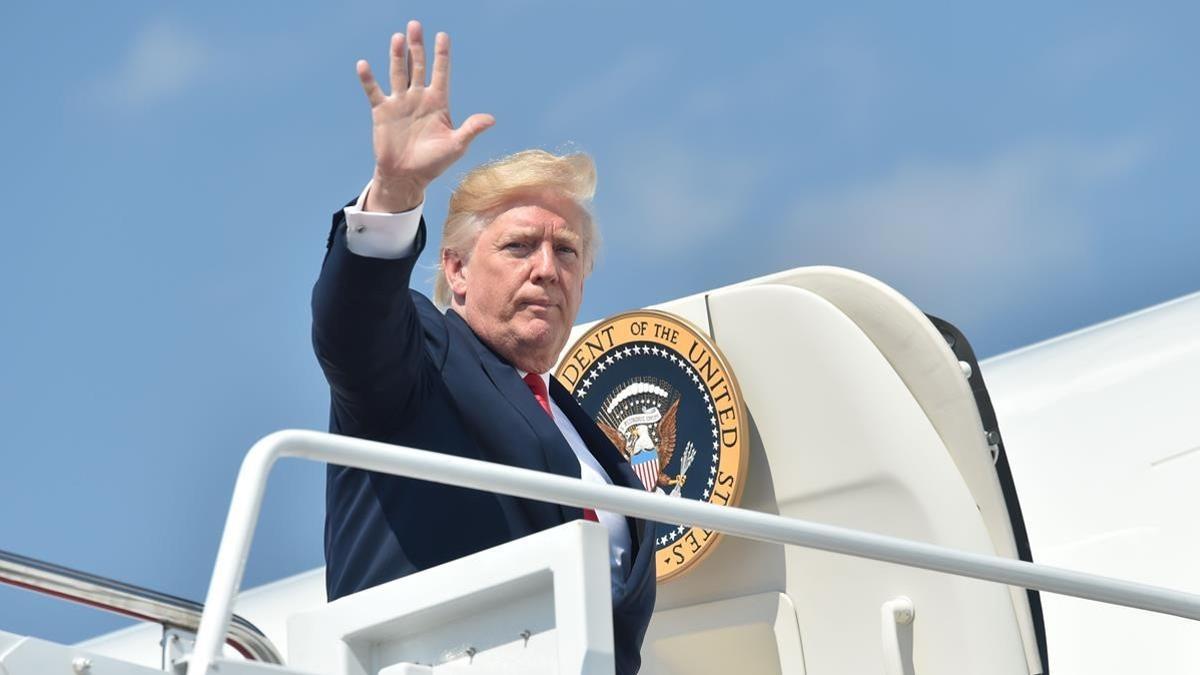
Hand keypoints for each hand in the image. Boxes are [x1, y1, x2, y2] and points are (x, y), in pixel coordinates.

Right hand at [356, 21, 493, 211]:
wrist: (407, 177)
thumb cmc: (434, 163)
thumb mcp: (456, 147)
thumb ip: (471, 130)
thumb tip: (491, 119)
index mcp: (438, 103)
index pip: (440, 73)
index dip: (441, 55)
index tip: (443, 36)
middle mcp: (418, 98)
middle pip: (418, 66)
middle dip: (417, 47)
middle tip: (415, 26)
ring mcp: (400, 102)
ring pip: (398, 73)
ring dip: (397, 56)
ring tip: (397, 37)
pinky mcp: (382, 111)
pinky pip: (374, 91)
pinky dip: (368, 79)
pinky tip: (364, 65)